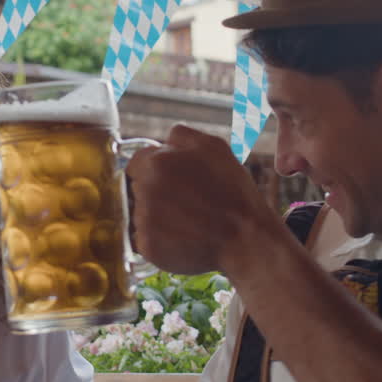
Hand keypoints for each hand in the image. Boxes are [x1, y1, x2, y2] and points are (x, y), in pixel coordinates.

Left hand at [126, 124, 280, 274]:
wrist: (246, 239)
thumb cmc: (234, 193)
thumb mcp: (215, 148)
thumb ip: (181, 136)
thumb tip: (164, 139)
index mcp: (156, 161)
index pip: (136, 164)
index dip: (152, 173)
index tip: (169, 185)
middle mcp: (145, 189)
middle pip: (134, 190)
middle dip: (153, 195)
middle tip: (182, 205)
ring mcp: (143, 219)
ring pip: (137, 215)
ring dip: (155, 219)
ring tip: (185, 223)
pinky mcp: (147, 245)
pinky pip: (142, 240)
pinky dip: (157, 241)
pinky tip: (180, 239)